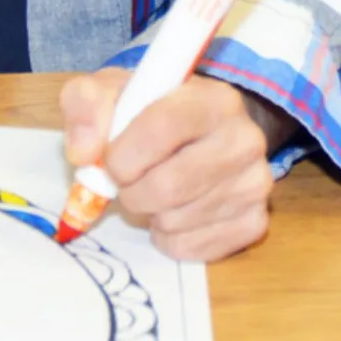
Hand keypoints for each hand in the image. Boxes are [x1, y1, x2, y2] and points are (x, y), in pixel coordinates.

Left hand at [60, 68, 295, 261]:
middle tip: (129, 182)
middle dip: (131, 192)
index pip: (162, 127)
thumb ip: (85, 106)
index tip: (110, 161)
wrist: (202, 135)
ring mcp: (256, 184)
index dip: (122, 154)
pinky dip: (169, 238)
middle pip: (168, 186)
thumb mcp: (112, 92)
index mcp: (214, 99)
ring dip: (150, 214)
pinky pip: (190, 248)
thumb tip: (84, 154)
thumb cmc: (152, 113)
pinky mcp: (255, 222)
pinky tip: (176, 210)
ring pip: (175, 221)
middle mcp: (246, 140)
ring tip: (157, 190)